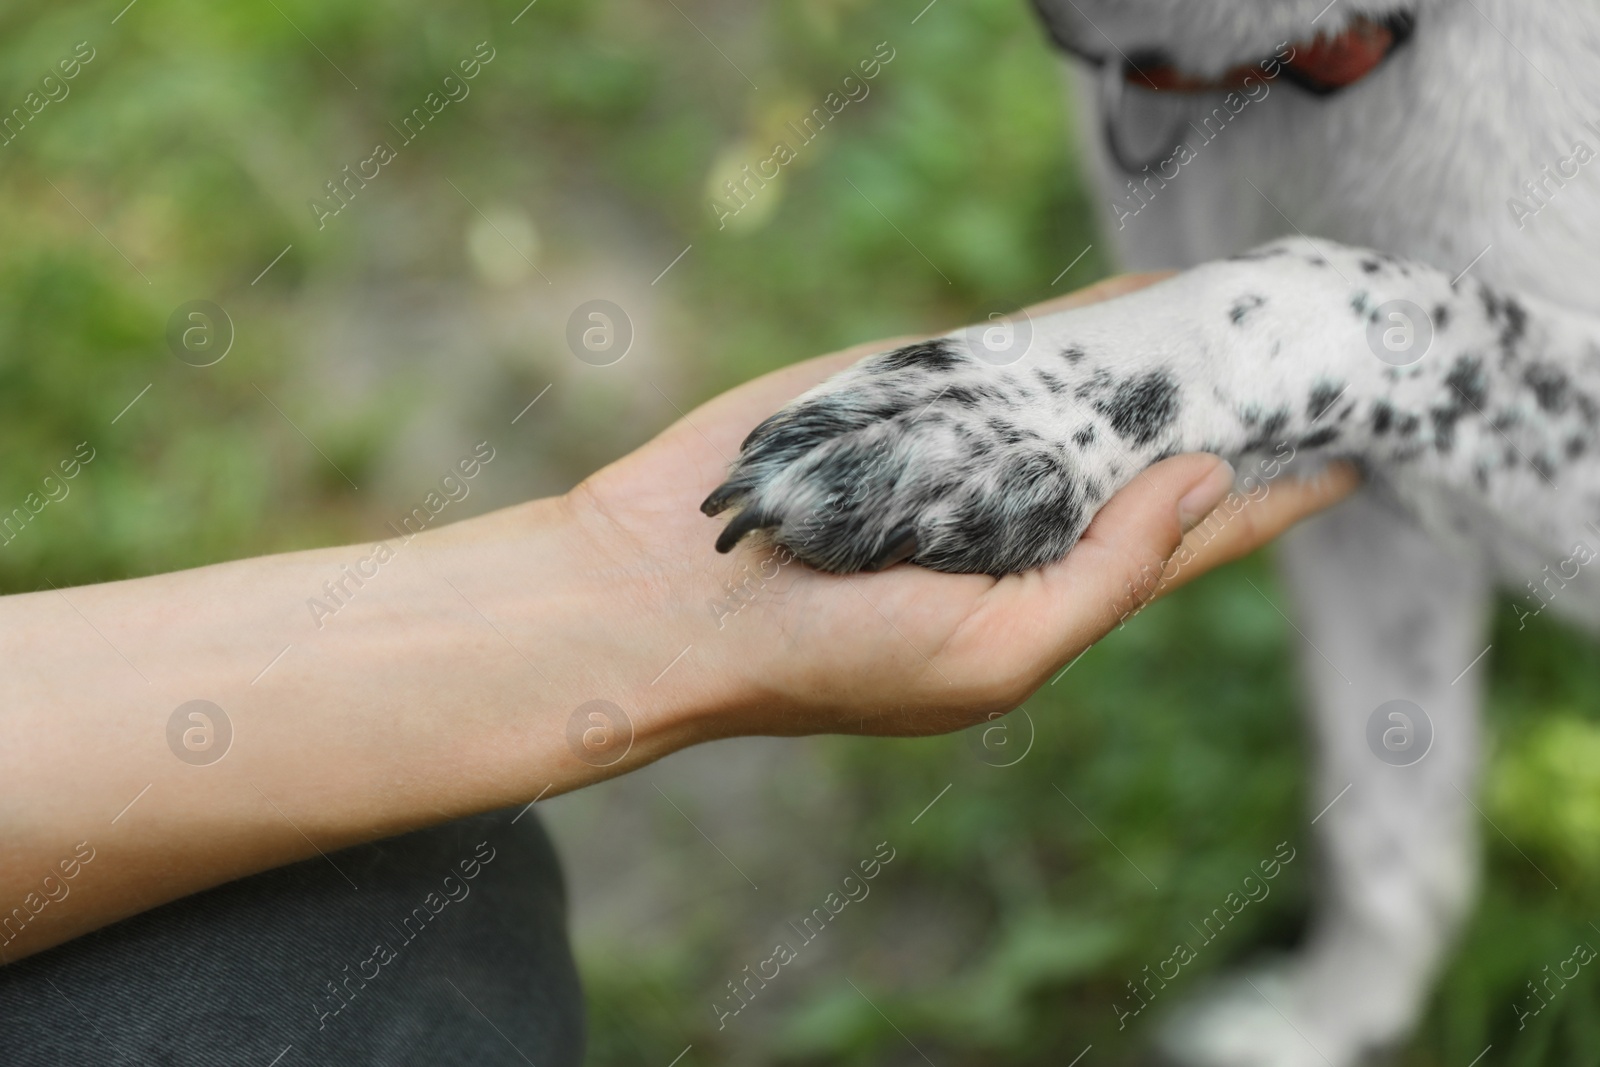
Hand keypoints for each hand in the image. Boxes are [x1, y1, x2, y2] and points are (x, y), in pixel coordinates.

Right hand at [568, 274, 1360, 739]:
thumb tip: (1204, 478)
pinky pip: (1012, 349)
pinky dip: (1078, 321)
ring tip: (1243, 322)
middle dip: (1224, 422)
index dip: (1264, 506)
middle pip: (1144, 460)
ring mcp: (965, 450)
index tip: (1345, 459)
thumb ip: (1108, 575)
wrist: (670, 592)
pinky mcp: (910, 394)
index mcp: (1047, 598)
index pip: (1180, 547)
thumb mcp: (995, 651)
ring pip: (1087, 395)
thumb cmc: (831, 655)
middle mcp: (1016, 520)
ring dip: (1161, 362)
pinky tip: (1138, 295)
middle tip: (1308, 372)